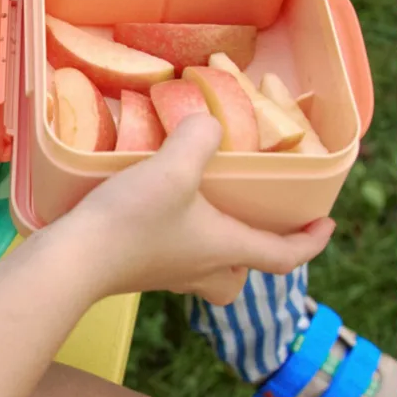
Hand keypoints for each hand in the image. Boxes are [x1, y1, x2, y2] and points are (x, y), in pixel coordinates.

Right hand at [56, 114, 334, 303]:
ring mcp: (166, 274)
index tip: (326, 224)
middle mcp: (200, 268)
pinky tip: (156, 208)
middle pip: (241, 272)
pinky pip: (171, 258)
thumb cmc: (131, 220)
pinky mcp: (135, 269)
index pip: (284, 256)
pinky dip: (176, 237)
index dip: (311, 242)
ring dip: (214, 244)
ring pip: (206, 268)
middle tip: (252, 222)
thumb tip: (208, 122)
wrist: (71, 262)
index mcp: (224, 247)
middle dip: (254, 251)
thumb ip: (199, 136)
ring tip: (204, 208)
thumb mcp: (174, 167)